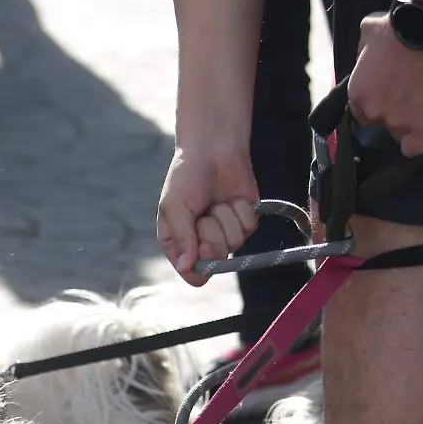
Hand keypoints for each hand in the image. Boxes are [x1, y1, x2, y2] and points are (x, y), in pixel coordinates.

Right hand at [156, 147, 258, 287]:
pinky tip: (231, 197)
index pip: (193, 275)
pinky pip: (249, 227)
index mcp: (179, 244)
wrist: (213, 148)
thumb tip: (185, 267)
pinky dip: (241, 210)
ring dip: (226, 218)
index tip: (202, 246)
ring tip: (216, 201)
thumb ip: (181, 238)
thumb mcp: (174, 206)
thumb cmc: (186, 176)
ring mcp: (226, 233)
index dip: (200, 266)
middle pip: (216, 260)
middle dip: (213, 235)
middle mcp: (202, 243)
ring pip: (235, 243)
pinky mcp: (245, 221)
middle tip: (205, 214)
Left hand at [348, 13, 422, 157]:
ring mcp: (396, 120)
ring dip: (409, 120)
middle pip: (381, 122)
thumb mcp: (367, 34)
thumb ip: (364, 51)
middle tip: (410, 93)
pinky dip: (415, 145)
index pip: (362, 111)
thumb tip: (366, 54)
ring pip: (400, 132)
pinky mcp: (421, 125)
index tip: (390, 93)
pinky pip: (414, 148)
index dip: (376, 103)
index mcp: (357, 94)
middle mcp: (372, 112)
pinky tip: (421, 134)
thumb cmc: (395, 26)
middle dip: (393, 110)